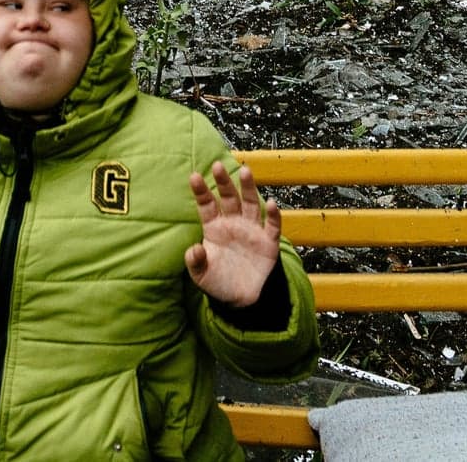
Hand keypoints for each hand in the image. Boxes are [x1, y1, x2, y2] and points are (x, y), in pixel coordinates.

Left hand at [184, 159, 281, 307]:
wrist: (241, 299)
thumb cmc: (218, 282)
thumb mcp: (201, 276)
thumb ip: (195, 262)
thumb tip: (193, 249)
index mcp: (214, 228)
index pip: (207, 205)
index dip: (201, 191)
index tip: (193, 177)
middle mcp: (233, 223)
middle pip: (229, 198)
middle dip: (224, 182)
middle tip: (217, 166)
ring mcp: (252, 230)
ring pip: (251, 204)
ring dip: (248, 188)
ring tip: (244, 171)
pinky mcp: (268, 242)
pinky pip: (272, 225)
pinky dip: (273, 214)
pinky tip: (271, 203)